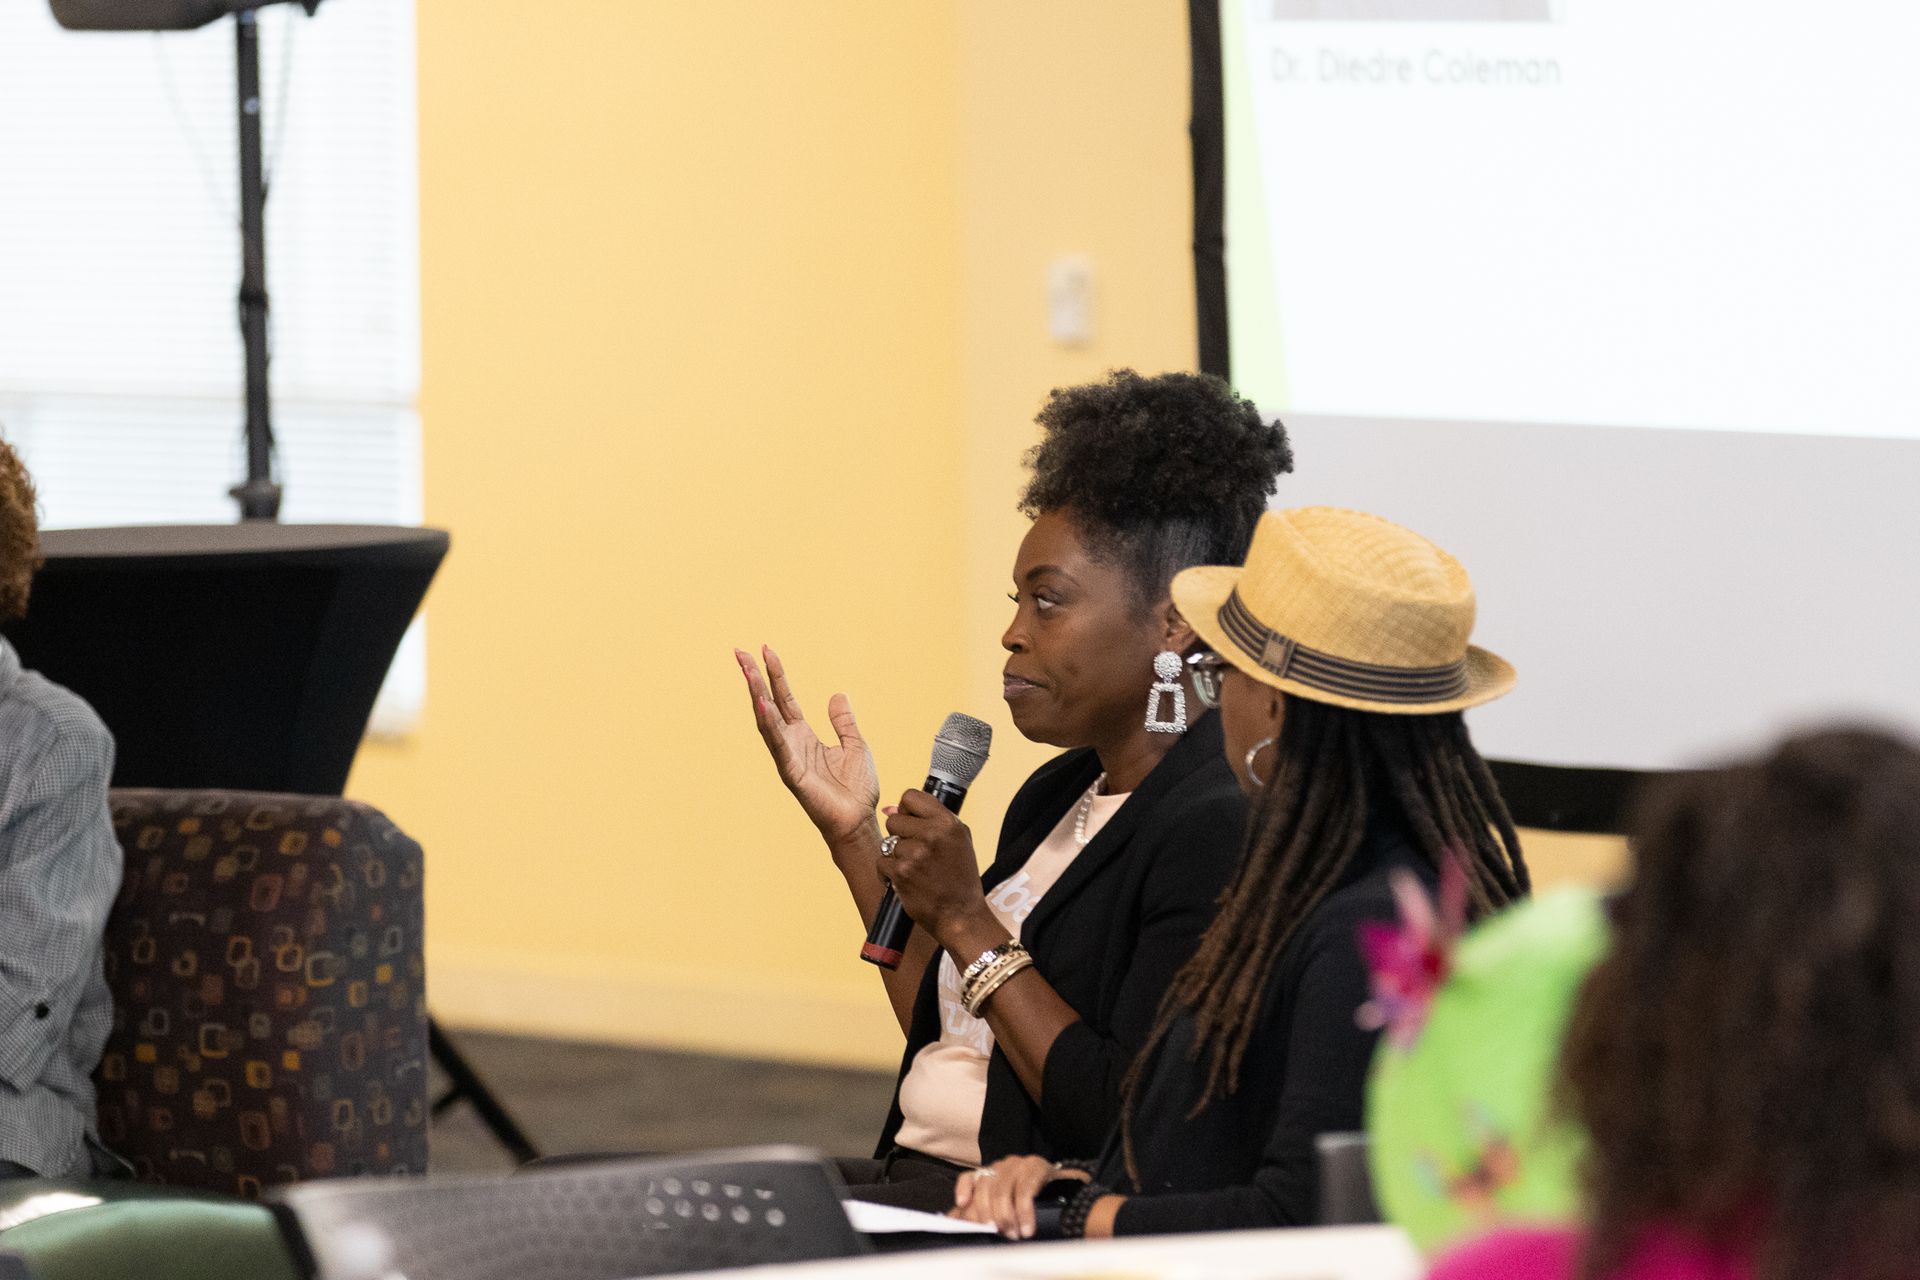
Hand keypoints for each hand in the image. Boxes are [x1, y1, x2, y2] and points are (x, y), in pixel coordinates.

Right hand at [737, 646, 879, 846]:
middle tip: (740, 652)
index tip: (765, 649)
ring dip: (757, 695)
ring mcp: (788, 758)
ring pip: (767, 721)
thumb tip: (837, 694)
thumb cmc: (855, 790)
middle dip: (754, 678)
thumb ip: (843, 721)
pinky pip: (778, 746)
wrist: (858, 821)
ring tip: (747, 671)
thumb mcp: (855, 744)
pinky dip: (769, 725)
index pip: (785, 698)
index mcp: (804, 736)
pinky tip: (762, 705)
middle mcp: (792, 744)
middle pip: (768, 704)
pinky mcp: (792, 774)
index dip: (776, 674)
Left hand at [881, 790, 993, 947]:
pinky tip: (907, 882)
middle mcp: (932, 834)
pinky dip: (889, 874)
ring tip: (917, 871)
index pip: (910, 796)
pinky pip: (881, 862)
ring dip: (897, 857)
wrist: (961, 915)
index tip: (912, 824)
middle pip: (894, 820)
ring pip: (887, 843)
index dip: (907, 810)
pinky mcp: (901, 873)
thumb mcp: (959, 840)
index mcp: (948, 822)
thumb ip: (930, 819)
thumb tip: (890, 809)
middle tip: (918, 853)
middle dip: (900, 836)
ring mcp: (915, 853)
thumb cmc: (960, 878)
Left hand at [951, 1155, 1086, 1239]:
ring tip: (1014, 1235)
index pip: (971, 1176)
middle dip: (990, 1215)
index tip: (963, 1204)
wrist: (1070, 1190)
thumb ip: (983, 1210)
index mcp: (993, 1172)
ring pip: (1002, 1192)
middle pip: (986, 1187)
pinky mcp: (1036, 1167)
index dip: (965, 1190)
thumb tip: (956, 1220)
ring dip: (1007, 1218)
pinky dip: (1024, 1214)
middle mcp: (1004, 1164)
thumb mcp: (1006, 1204)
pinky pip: (1024, 1192)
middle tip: (999, 1234)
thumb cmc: (1034, 1200)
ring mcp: (1019, 1163)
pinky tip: (1028, 1228)